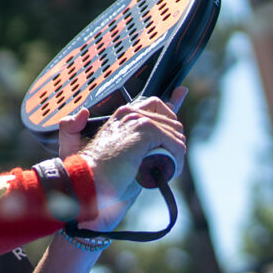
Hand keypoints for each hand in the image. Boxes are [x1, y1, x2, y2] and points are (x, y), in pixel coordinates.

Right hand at [66, 87, 188, 229]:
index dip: (172, 100)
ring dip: (175, 155)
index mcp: (124, 116)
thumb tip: (133, 126)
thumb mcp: (125, 153)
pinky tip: (168, 171)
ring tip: (163, 171)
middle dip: (173, 143)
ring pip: (176, 134)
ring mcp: (138, 119)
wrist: (90, 180)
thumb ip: (140, 140)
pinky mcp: (145, 130)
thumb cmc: (103, 173)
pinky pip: (175, 144)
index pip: (155, 103)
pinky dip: (176, 160)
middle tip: (166, 162)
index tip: (182, 92)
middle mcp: (130, 113)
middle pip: (172, 121)